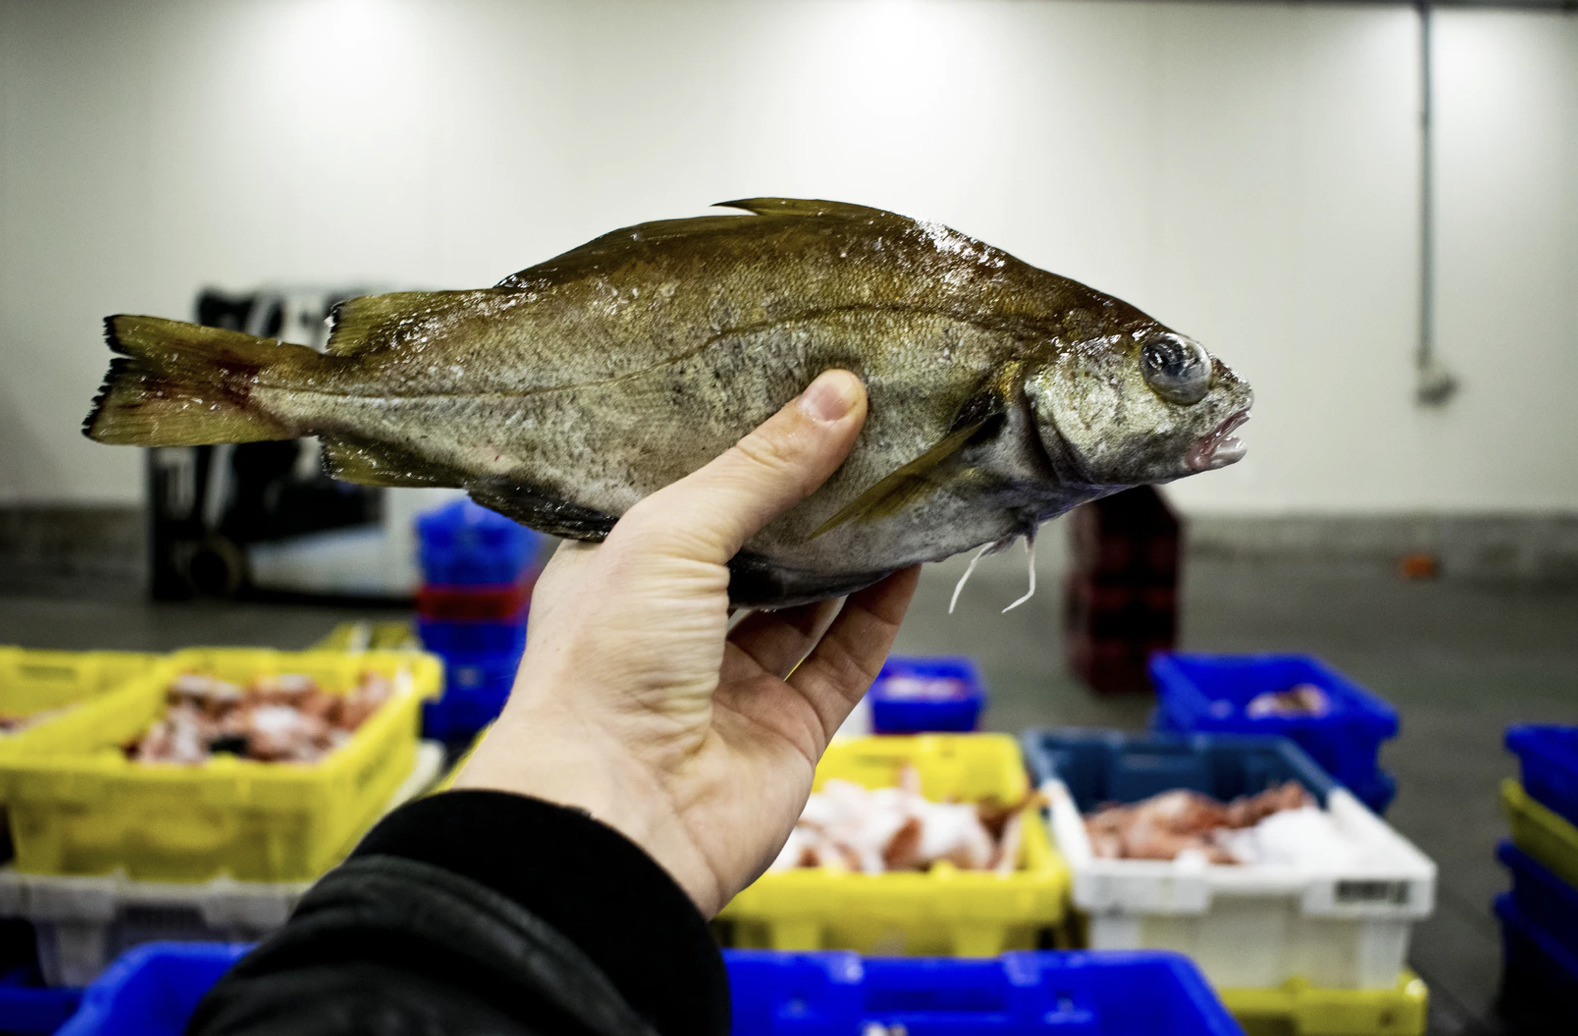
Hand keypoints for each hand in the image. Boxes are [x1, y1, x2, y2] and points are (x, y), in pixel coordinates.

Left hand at [452, 371, 919, 914]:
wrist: (618, 817)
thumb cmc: (607, 663)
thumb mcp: (672, 534)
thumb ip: (759, 469)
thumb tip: (839, 395)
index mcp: (614, 574)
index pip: (680, 498)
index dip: (735, 451)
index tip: (792, 397)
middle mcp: (669, 627)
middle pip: (751, 549)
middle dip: (803, 500)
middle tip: (862, 432)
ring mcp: (728, 684)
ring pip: (803, 606)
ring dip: (848, 553)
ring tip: (896, 482)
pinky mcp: (784, 733)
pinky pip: (841, 661)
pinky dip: (878, 614)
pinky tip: (910, 561)